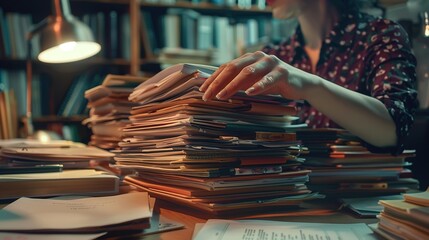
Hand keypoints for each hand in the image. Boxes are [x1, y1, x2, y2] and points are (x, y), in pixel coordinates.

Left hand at [199, 51, 316, 100]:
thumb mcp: (253, 82)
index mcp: (249, 58)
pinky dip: (257, 86)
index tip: (202, 90)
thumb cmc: (274, 84)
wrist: (301, 85)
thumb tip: (215, 90)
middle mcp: (258, 57)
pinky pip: (268, 80)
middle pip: (233, 68)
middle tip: (208, 95)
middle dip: (218, 82)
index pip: (226, 67)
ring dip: (233, 85)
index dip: (213, 78)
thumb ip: (238, 83)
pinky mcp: (282, 72)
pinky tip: (249, 93)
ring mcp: (271, 63)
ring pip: (248, 72)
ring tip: (222, 95)